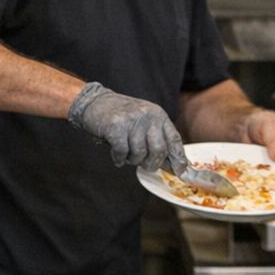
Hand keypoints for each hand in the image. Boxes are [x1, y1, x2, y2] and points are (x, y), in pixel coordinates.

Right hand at [67, 81, 186, 171]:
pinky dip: (119, 158)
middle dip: (152, 164)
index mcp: (158, 115)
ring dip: (132, 160)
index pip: (174, 139)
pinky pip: (122, 151)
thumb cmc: (120, 116)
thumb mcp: (144, 121)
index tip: (180, 172)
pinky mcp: (116, 126)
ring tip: (126, 156)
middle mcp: (148, 116)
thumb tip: (172, 165)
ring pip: (140, 153)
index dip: (178, 159)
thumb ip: (156, 138)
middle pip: (159, 150)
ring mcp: (132, 120)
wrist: (94, 102)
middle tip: (144, 166)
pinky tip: (117, 157)